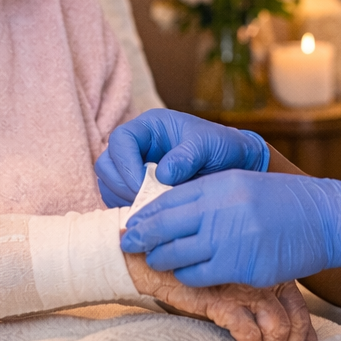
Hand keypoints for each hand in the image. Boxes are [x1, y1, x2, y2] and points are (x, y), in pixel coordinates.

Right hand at [96, 110, 268, 206]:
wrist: (234, 165)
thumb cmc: (222, 147)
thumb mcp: (209, 146)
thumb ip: (187, 156)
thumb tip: (162, 174)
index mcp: (150, 127)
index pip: (120, 140)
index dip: (126, 164)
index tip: (143, 185)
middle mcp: (137, 146)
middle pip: (106, 164)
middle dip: (122, 185)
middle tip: (148, 201)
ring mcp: (134, 167)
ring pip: (108, 185)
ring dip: (124, 200)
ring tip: (153, 208)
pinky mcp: (136, 188)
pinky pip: (119, 200)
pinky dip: (130, 209)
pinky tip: (152, 213)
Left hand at [120, 169, 340, 288]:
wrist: (326, 219)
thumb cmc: (284, 202)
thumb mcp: (244, 185)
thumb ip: (209, 196)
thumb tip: (171, 211)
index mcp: (220, 185)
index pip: (168, 200)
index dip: (145, 214)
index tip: (131, 224)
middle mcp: (221, 209)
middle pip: (164, 227)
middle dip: (141, 238)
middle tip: (127, 246)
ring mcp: (230, 238)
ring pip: (176, 254)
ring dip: (162, 260)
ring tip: (156, 262)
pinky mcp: (241, 266)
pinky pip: (199, 276)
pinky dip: (187, 277)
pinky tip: (187, 275)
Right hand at [123, 252, 316, 340]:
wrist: (155, 260)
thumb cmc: (198, 274)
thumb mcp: (234, 280)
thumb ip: (259, 296)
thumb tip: (282, 330)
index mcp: (269, 269)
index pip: (301, 306)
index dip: (306, 334)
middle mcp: (261, 276)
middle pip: (295, 318)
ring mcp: (242, 287)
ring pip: (278, 326)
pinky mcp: (221, 299)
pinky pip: (248, 331)